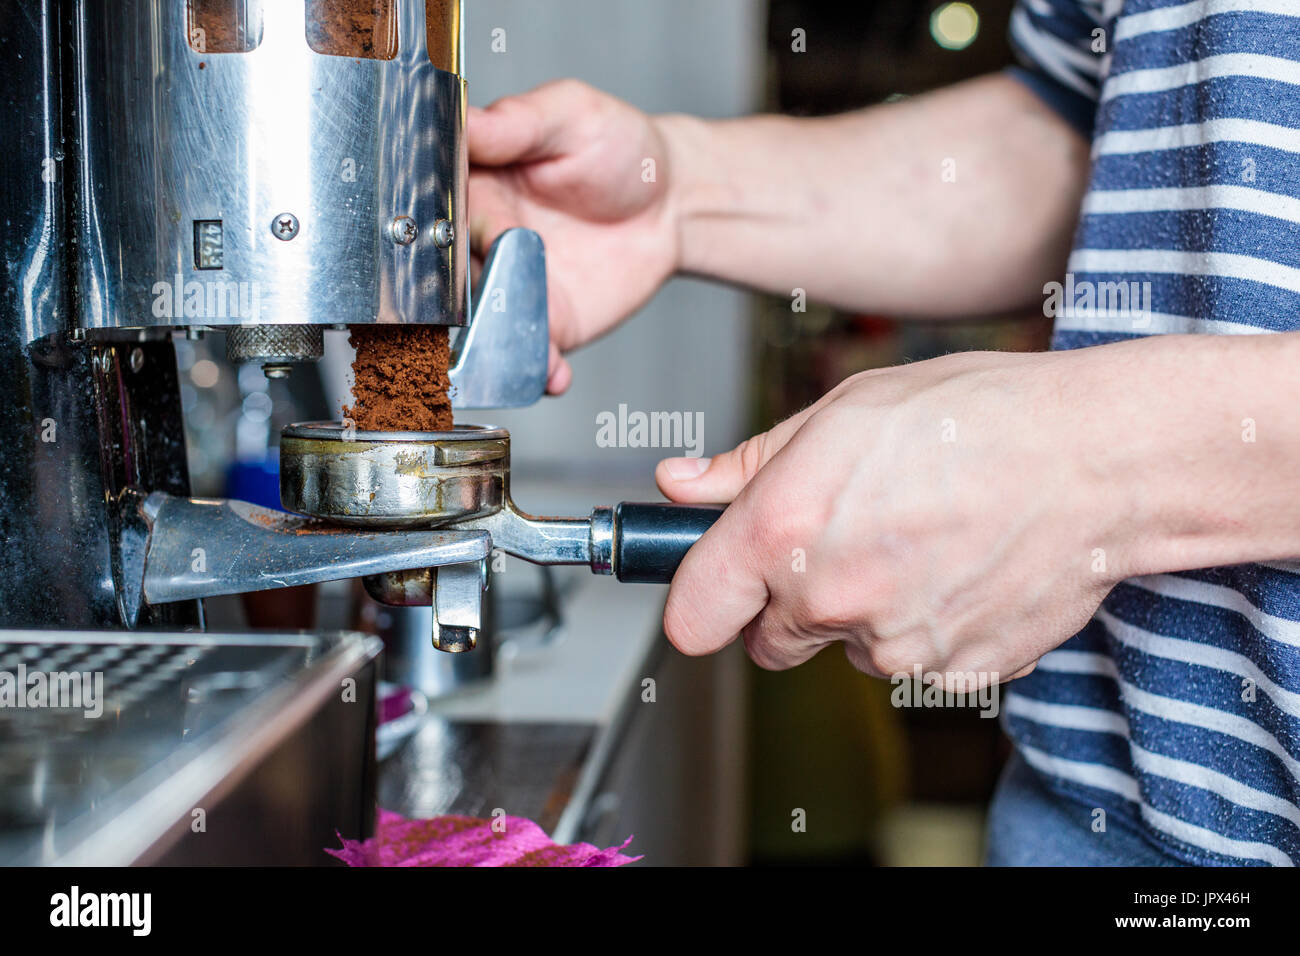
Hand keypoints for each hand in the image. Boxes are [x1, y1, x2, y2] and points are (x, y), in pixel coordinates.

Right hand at [468, 80, 678, 393]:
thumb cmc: (618, 147)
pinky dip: (538, 370)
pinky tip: (551, 373)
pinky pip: (532, 354)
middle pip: (451, 276)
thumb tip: (467, 121)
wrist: (673, 201)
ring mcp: (514, 287)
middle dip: (460, 296)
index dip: (444, 227)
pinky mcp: (549, 322)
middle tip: (484, 301)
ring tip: (515, 349)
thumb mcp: (569, 114)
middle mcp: (485, 241)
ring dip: (494, 342)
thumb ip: (518, 122)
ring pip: (485, 323)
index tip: (460, 238)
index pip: (441, 210)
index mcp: (477, 185)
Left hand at [654, 349, 1131, 688]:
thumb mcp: (842, 411)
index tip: (713, 591)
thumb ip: (747, 463)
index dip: (700, 602)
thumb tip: (680, 484)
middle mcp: (829, 600)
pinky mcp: (954, 674)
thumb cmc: (975, 418)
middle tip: (844, 541)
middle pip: (770, 641)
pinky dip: (928, 629)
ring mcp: (895, 647)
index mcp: (783, 531)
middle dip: (789, 604)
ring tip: (923, 539)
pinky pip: (915, 663)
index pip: (692, 617)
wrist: (1096, 459)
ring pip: (848, 649)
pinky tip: (961, 569)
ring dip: (867, 612)